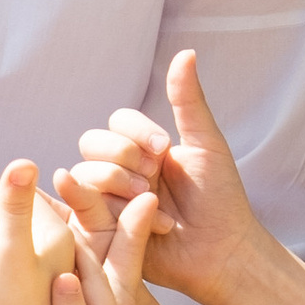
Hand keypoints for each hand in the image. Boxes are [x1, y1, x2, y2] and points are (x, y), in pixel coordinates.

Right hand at [57, 50, 264, 304]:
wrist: (222, 252)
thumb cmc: (220, 200)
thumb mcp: (207, 145)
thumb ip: (189, 101)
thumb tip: (186, 52)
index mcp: (144, 150)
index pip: (118, 122)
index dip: (136, 132)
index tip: (165, 151)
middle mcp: (122, 172)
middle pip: (92, 143)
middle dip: (122, 157)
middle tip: (153, 179)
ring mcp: (109, 200)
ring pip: (84, 174)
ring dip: (117, 184)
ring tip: (150, 204)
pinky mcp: (101, 231)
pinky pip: (82, 208)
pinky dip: (104, 207)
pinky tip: (131, 215)